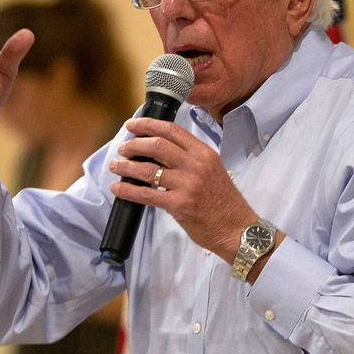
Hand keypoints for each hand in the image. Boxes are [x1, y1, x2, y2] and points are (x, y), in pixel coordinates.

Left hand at [108, 118, 255, 259]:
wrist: (237, 228)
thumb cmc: (223, 202)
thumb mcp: (212, 171)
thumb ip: (189, 159)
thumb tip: (157, 152)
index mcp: (204, 153)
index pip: (172, 130)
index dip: (148, 125)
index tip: (132, 125)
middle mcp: (196, 165)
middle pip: (157, 145)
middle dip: (134, 144)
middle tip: (123, 149)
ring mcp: (187, 184)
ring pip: (147, 169)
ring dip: (126, 166)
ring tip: (116, 166)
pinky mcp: (179, 205)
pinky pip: (146, 194)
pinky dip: (128, 190)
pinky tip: (118, 188)